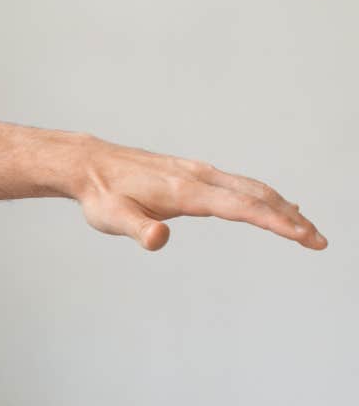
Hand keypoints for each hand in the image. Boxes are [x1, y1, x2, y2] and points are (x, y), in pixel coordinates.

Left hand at [73, 140, 326, 251]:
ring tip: (306, 229)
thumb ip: (137, 230)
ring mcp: (196, 172)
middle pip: (255, 195)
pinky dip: (263, 196)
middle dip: (290, 218)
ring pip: (250, 187)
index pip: (240, 207)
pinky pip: (237, 183)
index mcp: (185, 190)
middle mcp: (197, 177)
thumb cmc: (100, 194)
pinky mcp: (192, 172)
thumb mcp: (112, 218)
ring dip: (281, 206)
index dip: (275, 222)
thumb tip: (158, 239)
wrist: (87, 164)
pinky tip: (274, 204)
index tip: (304, 237)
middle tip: (319, 241)